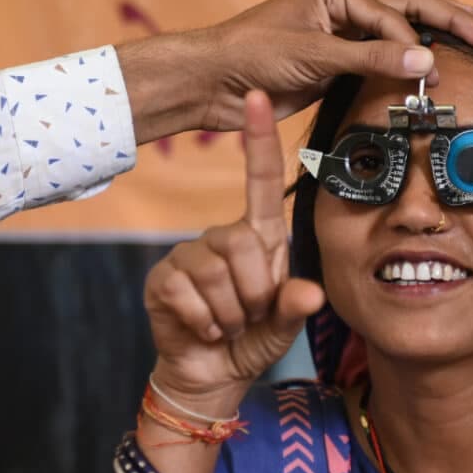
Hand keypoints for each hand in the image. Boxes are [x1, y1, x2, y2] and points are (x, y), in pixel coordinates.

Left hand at [121, 0, 472, 143]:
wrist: (214, 82)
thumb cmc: (252, 54)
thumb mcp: (316, 55)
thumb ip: (372, 58)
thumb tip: (426, 60)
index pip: (392, 14)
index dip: (415, 42)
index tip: (432, 72)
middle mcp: (342, 9)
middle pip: (407, 10)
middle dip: (447, 20)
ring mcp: (340, 37)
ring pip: (397, 35)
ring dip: (430, 41)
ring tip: (471, 44)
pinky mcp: (334, 66)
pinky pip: (380, 62)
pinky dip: (406, 66)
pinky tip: (429, 72)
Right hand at [142, 90, 325, 411]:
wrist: (212, 375)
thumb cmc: (253, 339)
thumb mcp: (284, 325)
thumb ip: (295, 308)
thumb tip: (309, 294)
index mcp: (258, 237)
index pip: (261, 180)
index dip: (259, 139)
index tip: (257, 97)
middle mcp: (221, 237)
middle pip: (242, 243)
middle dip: (253, 292)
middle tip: (249, 316)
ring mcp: (188, 255)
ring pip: (216, 272)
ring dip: (229, 312)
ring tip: (227, 325)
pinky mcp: (163, 279)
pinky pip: (187, 293)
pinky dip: (204, 322)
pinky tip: (204, 330)